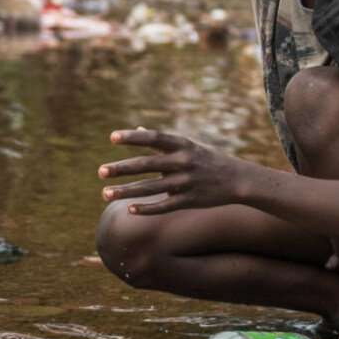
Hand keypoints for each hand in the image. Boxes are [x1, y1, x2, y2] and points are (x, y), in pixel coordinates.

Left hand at [97, 128, 244, 214]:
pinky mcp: (190, 201)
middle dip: (122, 168)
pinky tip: (129, 209)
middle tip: (100, 171)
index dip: (133, 138)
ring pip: (151, 187)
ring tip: (105, 193)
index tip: (111, 137)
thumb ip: (160, 141)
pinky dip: (147, 208)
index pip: (154, 138)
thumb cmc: (206, 159)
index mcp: (182, 145)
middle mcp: (183, 161)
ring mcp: (187, 182)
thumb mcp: (187, 145)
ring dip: (127, 191)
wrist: (238, 180)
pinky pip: (165, 206)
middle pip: (147, 164)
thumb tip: (137, 129)